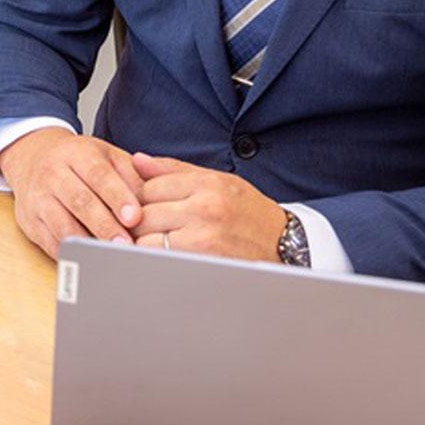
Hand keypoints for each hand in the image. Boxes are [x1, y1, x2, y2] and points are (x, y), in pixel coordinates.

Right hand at [0, 128, 143, 258]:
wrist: (32, 159)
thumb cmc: (77, 161)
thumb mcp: (105, 155)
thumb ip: (130, 174)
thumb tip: (150, 200)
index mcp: (76, 154)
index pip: (98, 175)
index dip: (117, 197)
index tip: (135, 217)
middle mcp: (53, 174)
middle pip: (80, 202)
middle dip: (105, 226)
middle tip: (127, 245)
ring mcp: (38, 200)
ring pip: (63, 226)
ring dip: (89, 245)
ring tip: (112, 258)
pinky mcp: (30, 223)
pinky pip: (51, 243)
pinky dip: (72, 255)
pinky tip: (91, 262)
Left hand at [129, 152, 287, 261]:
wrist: (287, 246)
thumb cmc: (249, 212)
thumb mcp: (218, 181)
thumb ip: (174, 170)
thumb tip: (137, 160)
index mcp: (207, 184)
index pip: (148, 187)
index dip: (141, 199)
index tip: (147, 206)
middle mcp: (205, 208)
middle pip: (143, 214)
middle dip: (139, 223)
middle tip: (146, 228)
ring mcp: (203, 239)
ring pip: (146, 240)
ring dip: (145, 244)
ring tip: (158, 244)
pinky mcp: (203, 265)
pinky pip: (161, 262)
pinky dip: (157, 261)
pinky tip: (166, 259)